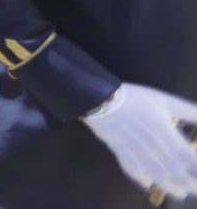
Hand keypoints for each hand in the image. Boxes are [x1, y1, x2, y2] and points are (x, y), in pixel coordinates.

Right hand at [84, 83, 196, 199]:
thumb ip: (188, 110)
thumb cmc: (136, 98)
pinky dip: (143, 180)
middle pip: (177, 174)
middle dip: (189, 183)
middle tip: (194, 187)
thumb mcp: (164, 100)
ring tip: (179, 193)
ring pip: (158, 178)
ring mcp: (138, 156)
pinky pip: (134, 173)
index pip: (189, 160)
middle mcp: (155, 151)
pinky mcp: (123, 156)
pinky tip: (148, 183)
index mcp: (168, 136)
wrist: (102, 101)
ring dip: (171, 187)